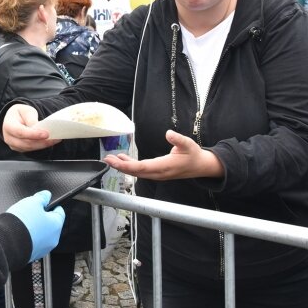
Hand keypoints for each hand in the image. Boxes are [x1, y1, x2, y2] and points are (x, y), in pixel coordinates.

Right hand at [1, 104, 59, 152]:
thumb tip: (38, 128)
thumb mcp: (26, 111)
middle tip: (54, 138)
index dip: (34, 134)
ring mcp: (14, 145)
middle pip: (26, 143)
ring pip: (29, 148)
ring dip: (43, 145)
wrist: (14, 118)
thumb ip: (31, 119)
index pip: (21, 132)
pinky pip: (31, 150)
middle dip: (41, 142)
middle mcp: (9, 137)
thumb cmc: (20, 113)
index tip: (46, 134)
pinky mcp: (20, 148)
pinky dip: (41, 146)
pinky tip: (49, 142)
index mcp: (8, 126)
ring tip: (54, 140)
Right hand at [6, 190, 64, 261]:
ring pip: (41, 235)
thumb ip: (42, 197)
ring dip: (34, 228)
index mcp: (56, 225)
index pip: (60, 213)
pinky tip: (19, 232)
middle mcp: (52, 239)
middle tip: (31, 212)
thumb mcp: (33, 202)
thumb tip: (46, 195)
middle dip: (41, 217)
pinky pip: (32, 243)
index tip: (46, 202)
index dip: (52, 205)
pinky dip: (28, 238)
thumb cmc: (22, 223)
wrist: (7, 242)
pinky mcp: (31, 255)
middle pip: (50, 224)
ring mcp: (42, 249)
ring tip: (22, 222)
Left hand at [103, 130, 223, 179]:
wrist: (201, 166)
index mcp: (165, 166)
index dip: (127, 165)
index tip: (115, 161)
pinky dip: (130, 165)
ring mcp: (157, 174)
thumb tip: (169, 133)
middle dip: (120, 166)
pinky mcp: (157, 172)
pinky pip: (141, 170)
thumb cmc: (194, 155)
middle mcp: (159, 173)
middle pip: (136, 171)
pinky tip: (123, 159)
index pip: (142, 167)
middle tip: (107, 159)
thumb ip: (178, 139)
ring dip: (123, 166)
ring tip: (111, 159)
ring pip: (137, 172)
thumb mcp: (189, 144)